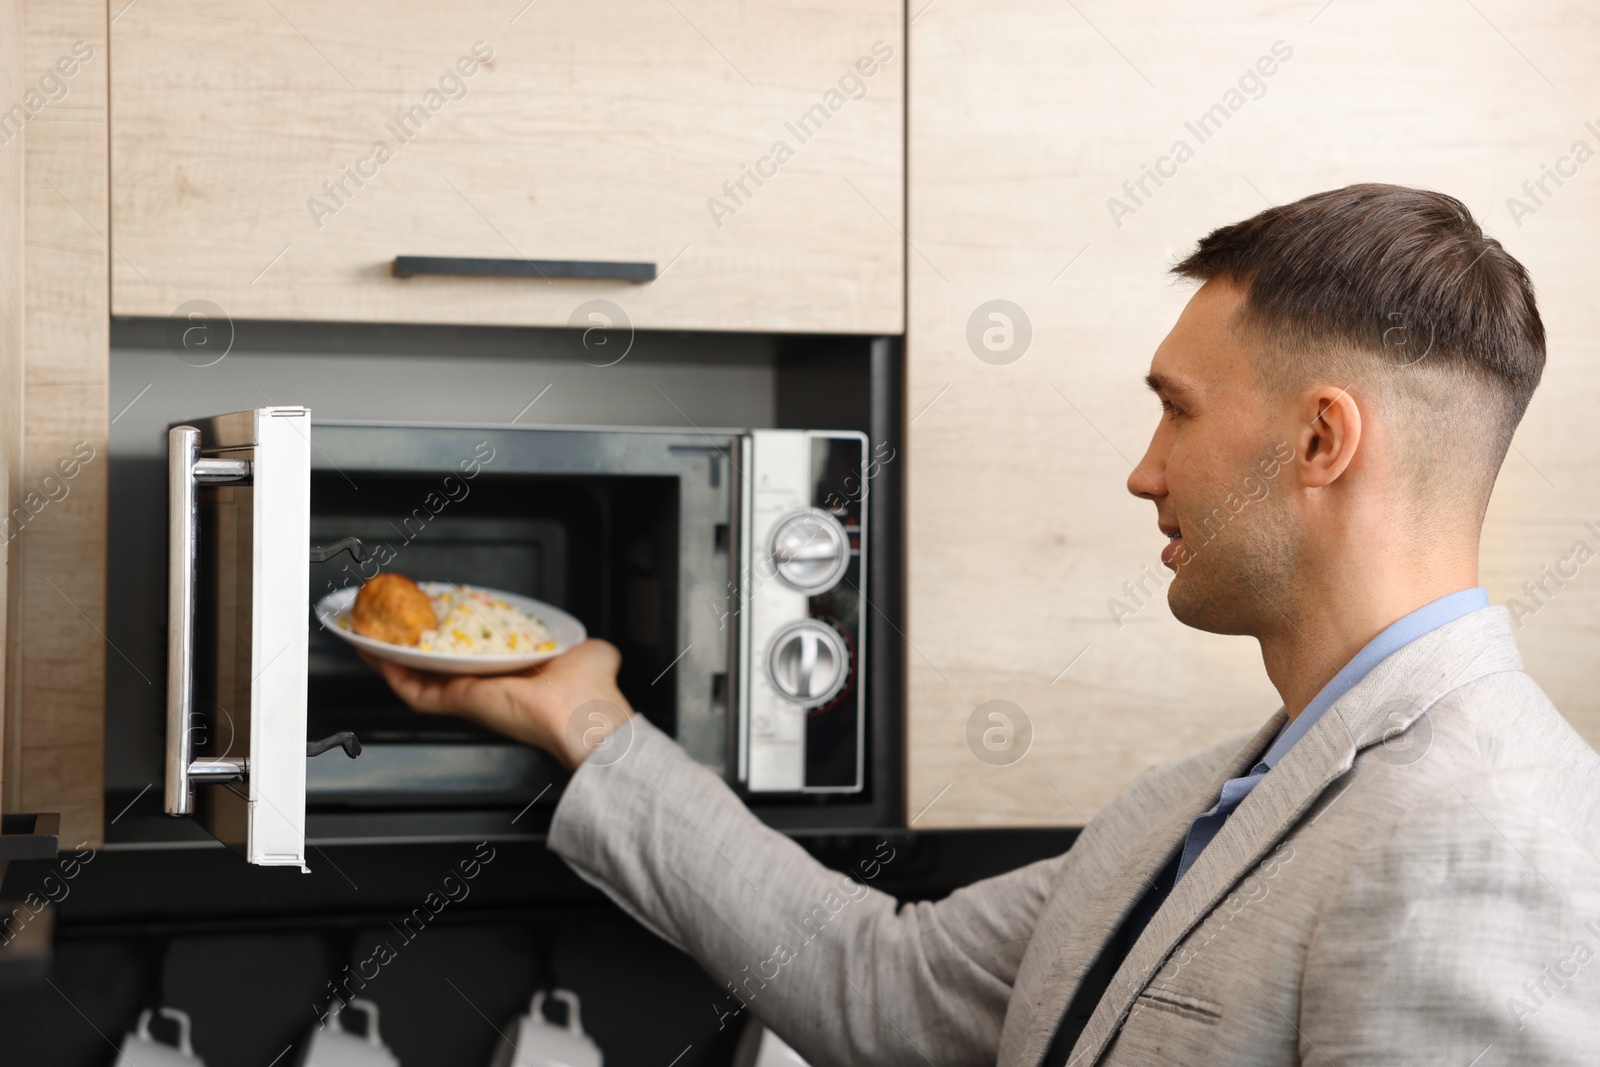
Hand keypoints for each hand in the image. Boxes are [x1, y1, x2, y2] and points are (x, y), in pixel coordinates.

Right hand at [362, 638, 634, 769]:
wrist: (586, 716)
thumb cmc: (593, 691)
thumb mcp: (589, 651)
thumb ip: (579, 642)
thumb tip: (582, 638)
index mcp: (515, 672)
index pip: (476, 652)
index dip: (453, 633)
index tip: (437, 613)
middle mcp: (490, 684)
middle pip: (441, 663)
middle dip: (415, 644)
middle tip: (394, 622)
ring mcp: (472, 694)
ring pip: (419, 677)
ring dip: (392, 655)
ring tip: (371, 632)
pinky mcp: (460, 701)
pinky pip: (415, 689)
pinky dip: (390, 672)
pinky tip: (373, 652)